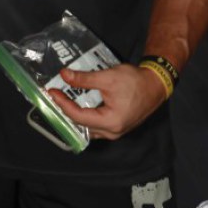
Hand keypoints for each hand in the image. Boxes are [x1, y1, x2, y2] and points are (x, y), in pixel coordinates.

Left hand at [48, 63, 167, 140]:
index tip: (52, 91)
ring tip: (63, 100)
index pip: (79, 116)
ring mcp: (115, 132)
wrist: (155, 84)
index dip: (63, 104)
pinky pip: (96, 125)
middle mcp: (112, 132)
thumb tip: (64, 75)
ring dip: (74, 114)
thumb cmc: (134, 81)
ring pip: (88, 127)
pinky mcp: (117, 127)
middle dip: (66, 110)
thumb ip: (84, 78)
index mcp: (110, 122)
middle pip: (82, 125)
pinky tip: (78, 104)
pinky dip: (85, 115)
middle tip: (54, 96)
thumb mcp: (108, 77)